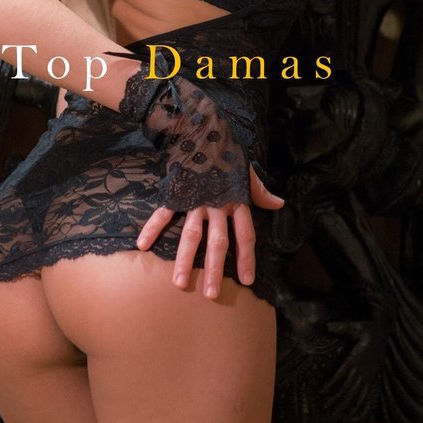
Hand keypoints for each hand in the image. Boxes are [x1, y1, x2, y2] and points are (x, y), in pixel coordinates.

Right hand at [136, 163, 284, 298]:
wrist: (201, 127)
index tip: (247, 280)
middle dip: (215, 270)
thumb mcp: (247, 170)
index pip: (245, 234)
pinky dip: (152, 229)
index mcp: (236, 200)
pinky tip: (142, 246)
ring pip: (191, 235)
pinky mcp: (176, 193)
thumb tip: (279, 204)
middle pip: (218, 242)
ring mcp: (195, 200)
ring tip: (179, 283)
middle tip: (211, 295)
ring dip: (185, 260)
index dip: (247, 257)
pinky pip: (162, 214)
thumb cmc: (226, 150)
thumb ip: (260, 191)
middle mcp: (217, 204)